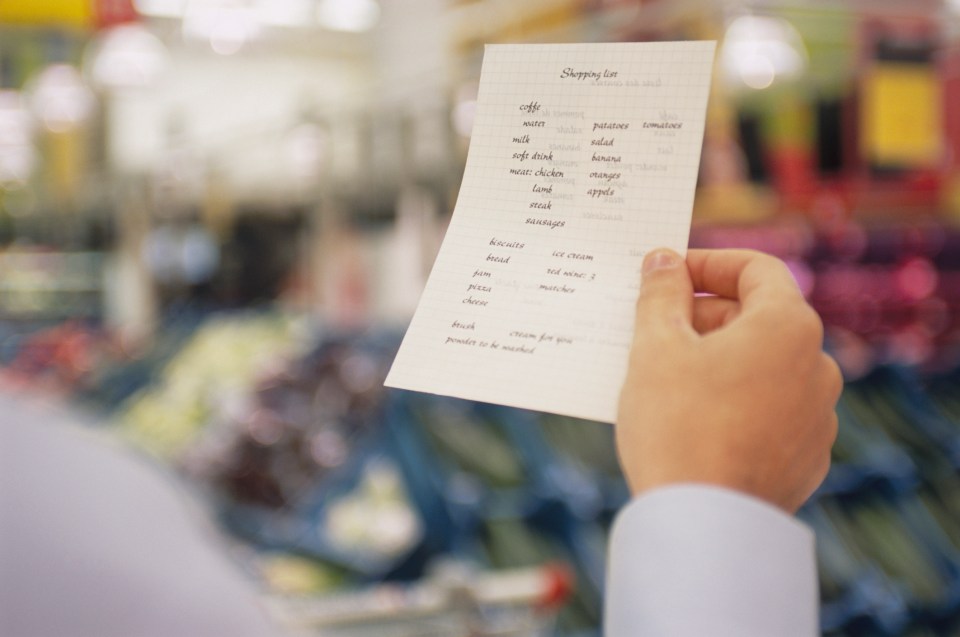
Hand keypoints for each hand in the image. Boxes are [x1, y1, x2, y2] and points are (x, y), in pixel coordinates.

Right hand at [616, 248, 841, 512]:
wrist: (704, 525)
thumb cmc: (677, 425)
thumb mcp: (656, 346)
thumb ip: (661, 293)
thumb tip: (663, 260)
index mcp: (788, 327)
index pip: (756, 268)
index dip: (708, 263)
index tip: (668, 274)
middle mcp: (817, 366)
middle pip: (759, 317)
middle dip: (704, 315)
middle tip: (652, 330)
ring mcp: (817, 415)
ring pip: (763, 366)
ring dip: (718, 359)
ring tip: (666, 377)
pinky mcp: (806, 456)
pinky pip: (768, 409)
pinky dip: (734, 400)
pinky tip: (692, 418)